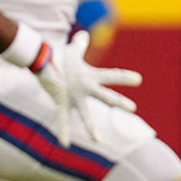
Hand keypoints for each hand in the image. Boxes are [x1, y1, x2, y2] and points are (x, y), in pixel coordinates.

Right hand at [33, 31, 142, 146]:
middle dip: (120, 102)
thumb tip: (83, 35)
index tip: (139, 79)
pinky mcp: (61, 103)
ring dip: (91, 128)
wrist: (41, 59)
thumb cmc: (58, 54)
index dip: (125, 77)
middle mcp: (85, 87)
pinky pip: (61, 119)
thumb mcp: (72, 49)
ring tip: (98, 141)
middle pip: (105, 96)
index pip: (112, 75)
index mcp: (90, 75)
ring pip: (85, 114)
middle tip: (133, 108)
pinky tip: (64, 145)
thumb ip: (80, 44)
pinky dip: (62, 132)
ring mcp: (73, 97)